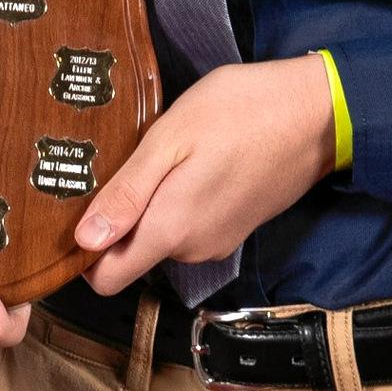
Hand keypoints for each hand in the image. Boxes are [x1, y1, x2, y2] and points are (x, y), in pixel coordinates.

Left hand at [70, 57, 336, 290]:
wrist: (317, 113)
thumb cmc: (242, 112)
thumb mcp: (169, 140)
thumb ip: (126, 194)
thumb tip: (84, 240)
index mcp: (170, 229)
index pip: (107, 278)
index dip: (82, 255)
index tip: (73, 215)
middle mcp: (193, 248)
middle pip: (131, 256)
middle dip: (117, 223)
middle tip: (117, 168)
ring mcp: (217, 241)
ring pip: (161, 239)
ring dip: (151, 208)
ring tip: (158, 160)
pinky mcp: (234, 228)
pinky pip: (189, 228)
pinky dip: (179, 204)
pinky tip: (187, 166)